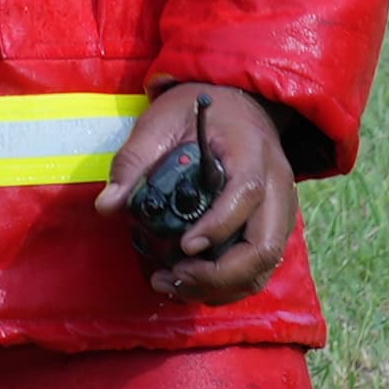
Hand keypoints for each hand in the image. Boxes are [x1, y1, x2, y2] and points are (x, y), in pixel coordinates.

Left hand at [95, 81, 300, 301]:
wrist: (237, 102)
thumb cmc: (198, 108)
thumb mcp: (161, 120)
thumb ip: (134, 160)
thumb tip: (107, 206)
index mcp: (251, 151)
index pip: (246, 194)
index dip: (219, 226)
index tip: (184, 246)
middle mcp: (276, 185)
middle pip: (265, 246)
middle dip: (220, 274)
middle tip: (174, 276)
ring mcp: (281, 209)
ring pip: (266, 265)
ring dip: (223, 286)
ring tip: (175, 284)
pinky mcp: (275, 226)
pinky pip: (262, 267)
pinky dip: (230, 284)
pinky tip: (193, 283)